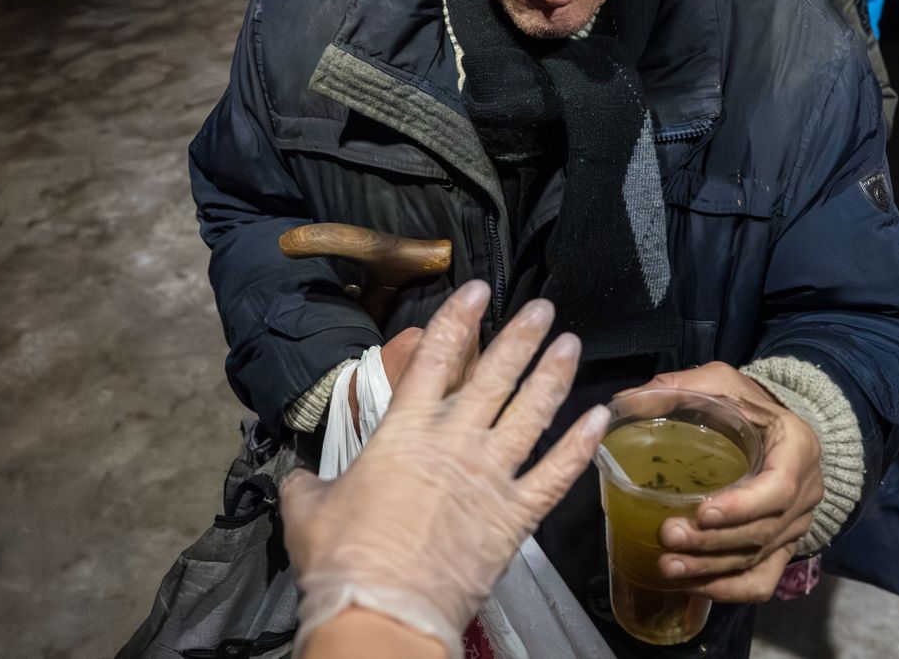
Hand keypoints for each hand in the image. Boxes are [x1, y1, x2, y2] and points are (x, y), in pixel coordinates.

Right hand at [282, 281, 607, 649]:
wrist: (384, 610)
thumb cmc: (343, 559)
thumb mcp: (308, 511)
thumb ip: (310, 485)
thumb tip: (300, 479)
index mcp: (404, 433)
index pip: (435, 359)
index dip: (457, 319)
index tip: (477, 289)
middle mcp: (454, 443)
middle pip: (495, 376)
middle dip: (521, 337)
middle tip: (543, 309)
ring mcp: (491, 477)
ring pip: (533, 413)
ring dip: (554, 376)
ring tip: (571, 345)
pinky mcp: (515, 515)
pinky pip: (556, 473)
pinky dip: (580, 446)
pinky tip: (598, 420)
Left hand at [626, 363, 824, 602]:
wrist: (778, 429)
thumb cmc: (748, 404)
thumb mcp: (720, 383)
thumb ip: (678, 387)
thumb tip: (623, 403)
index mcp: (797, 447)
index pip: (778, 487)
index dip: (742, 506)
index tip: (702, 512)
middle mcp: (805, 492)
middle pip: (763, 530)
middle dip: (712, 541)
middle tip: (668, 536)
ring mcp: (796, 525)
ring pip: (758, 559)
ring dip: (712, 569)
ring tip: (668, 566)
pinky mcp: (783, 548)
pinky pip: (762, 581)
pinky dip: (728, 590)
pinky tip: (693, 586)